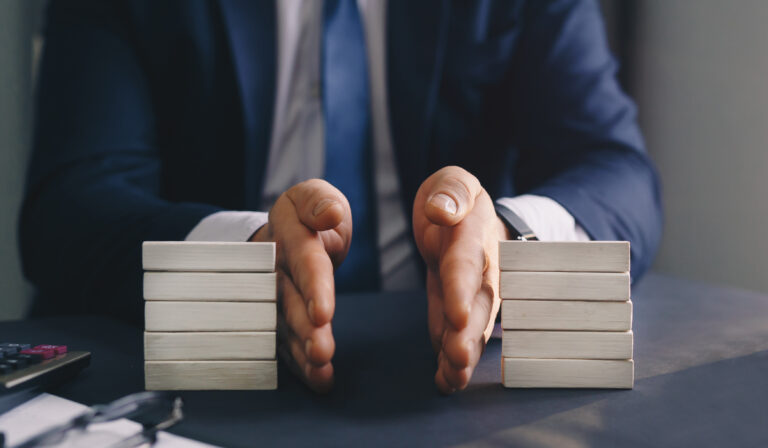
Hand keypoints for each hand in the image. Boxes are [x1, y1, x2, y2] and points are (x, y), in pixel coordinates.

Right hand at [251, 179, 351, 391]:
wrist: (284, 232)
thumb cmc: (308, 214)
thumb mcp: (314, 196)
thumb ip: (321, 201)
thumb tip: (329, 214)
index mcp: (289, 234)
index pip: (304, 261)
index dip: (313, 286)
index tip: (323, 312)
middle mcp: (276, 268)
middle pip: (291, 301)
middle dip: (305, 328)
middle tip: (321, 351)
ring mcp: (274, 296)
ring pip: (286, 326)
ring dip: (302, 350)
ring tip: (321, 369)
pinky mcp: (279, 317)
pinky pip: (287, 341)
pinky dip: (301, 364)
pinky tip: (319, 381)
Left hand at [412, 166, 509, 393]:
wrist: (466, 216)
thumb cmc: (455, 197)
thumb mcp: (452, 182)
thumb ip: (451, 193)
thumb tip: (441, 210)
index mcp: (474, 236)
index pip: (467, 264)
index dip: (462, 290)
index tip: (458, 316)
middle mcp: (481, 270)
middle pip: (478, 305)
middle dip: (469, 334)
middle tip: (458, 359)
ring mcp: (473, 294)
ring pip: (473, 327)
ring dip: (464, 354)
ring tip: (453, 379)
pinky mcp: (458, 310)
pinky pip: (456, 334)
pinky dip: (451, 358)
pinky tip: (445, 381)